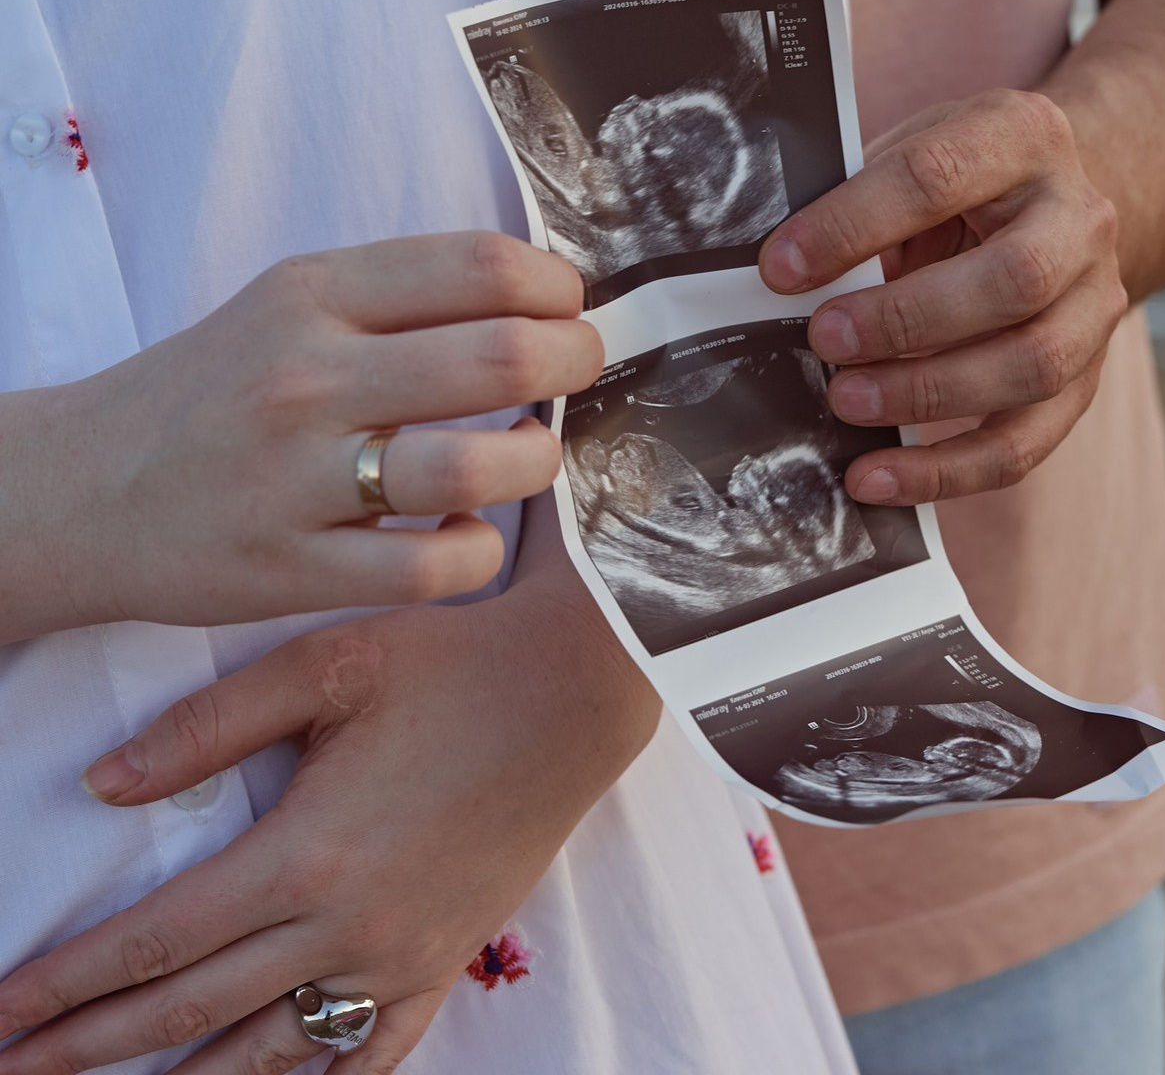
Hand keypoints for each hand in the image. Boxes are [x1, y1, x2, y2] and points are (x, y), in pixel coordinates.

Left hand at [0, 563, 657, 1072]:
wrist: (573, 691)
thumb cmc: (451, 666)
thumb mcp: (326, 666)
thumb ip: (209, 727)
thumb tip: (104, 786)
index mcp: (308, 853)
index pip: (153, 944)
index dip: (65, 985)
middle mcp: (349, 926)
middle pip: (190, 1013)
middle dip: (88, 1048)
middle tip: (15, 1069)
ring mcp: (403, 954)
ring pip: (269, 1053)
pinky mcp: (447, 957)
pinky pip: (372, 1051)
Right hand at [14, 232, 601, 635]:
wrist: (82, 488)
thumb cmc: (212, 393)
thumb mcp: (287, 307)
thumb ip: (399, 297)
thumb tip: (537, 300)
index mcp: (312, 294)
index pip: (479, 265)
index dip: (558, 287)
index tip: (567, 308)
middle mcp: (305, 376)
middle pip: (501, 357)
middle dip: (575, 362)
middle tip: (578, 370)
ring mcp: (295, 479)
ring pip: (476, 468)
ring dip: (537, 461)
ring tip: (528, 455)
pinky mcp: (291, 570)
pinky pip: (433, 567)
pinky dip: (480, 550)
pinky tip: (467, 533)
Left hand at [758, 89, 1126, 502]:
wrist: (1043, 205)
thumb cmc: (949, 187)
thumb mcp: (905, 161)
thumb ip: (853, 207)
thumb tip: (776, 278)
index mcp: (1020, 138)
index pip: (937, 178)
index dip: (851, 226)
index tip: (779, 268)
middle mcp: (1079, 219)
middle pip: (1014, 278)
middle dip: (905, 318)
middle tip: (823, 338)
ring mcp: (1094, 304)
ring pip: (1032, 365)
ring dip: (927, 393)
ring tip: (844, 402)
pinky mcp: (1084, 379)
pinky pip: (1024, 441)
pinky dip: (945, 471)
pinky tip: (874, 478)